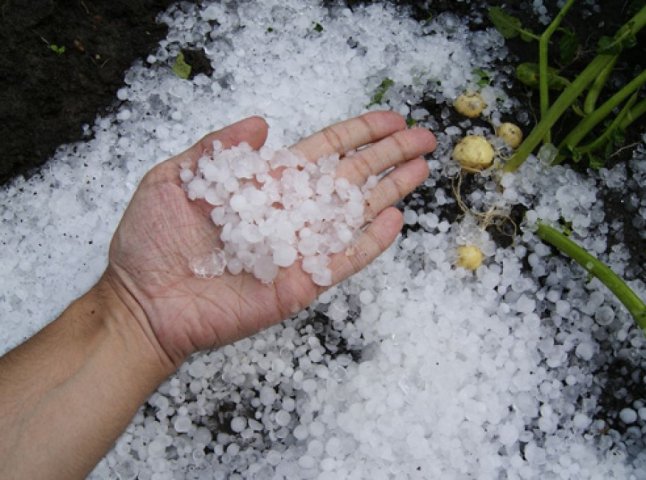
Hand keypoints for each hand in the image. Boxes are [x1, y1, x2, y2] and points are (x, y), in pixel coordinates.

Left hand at [104, 112, 435, 368]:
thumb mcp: (175, 179)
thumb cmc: (151, 242)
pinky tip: (395, 220)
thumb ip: (218, 149)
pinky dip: (370, 243)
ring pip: (353, 214)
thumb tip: (262, 120)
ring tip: (421, 169)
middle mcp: (289, 213)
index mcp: (265, 184)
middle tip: (424, 137)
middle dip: (387, 156)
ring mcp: (298, 249)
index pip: (323, 153)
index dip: (358, 134)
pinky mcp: (300, 283)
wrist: (143, 302)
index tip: (390, 119)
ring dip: (389, 191)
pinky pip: (343, 260)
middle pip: (350, 178)